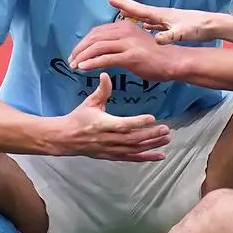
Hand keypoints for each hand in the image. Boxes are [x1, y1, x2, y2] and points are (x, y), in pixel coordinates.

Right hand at [50, 73, 170, 161]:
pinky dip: (146, 158)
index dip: (137, 122)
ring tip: (166, 138)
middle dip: (150, 135)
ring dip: (151, 145)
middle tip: (166, 129)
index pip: (123, 124)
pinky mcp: (113, 156)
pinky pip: (132, 158)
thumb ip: (101, 90)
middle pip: (132, 139)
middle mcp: (108, 139)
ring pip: (134, 149)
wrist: (66, 138)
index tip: (151, 118)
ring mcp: (111, 149)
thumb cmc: (79, 117)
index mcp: (103, 124)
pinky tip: (160, 156)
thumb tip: (106, 74)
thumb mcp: (89, 102)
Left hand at [68, 19, 186, 81]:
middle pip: (94, 38)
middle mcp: (124, 31)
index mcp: (124, 25)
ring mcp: (128, 43)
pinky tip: (83, 68)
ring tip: (74, 66)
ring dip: (83, 57)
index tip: (76, 53)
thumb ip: (118, 43)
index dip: (83, 43)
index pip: (97, 32)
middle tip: (71, 61)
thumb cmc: (153, 56)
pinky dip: (92, 63)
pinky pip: (106, 58)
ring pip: (98, 47)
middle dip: (79, 50)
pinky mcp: (131, 56)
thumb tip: (101, 49)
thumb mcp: (133, 43)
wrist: (172, 62)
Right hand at [107, 0, 221, 44]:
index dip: (124, 4)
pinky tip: (143, 27)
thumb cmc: (197, 27)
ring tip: (123, 16)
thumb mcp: (182, 33)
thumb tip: (156, 39)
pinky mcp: (172, 25)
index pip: (138, 9)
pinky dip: (145, 24)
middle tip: (112, 3)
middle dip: (125, 7)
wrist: (212, 25)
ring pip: (145, 17)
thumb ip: (169, 36)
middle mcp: (161, 15)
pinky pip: (153, 24)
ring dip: (134, 16)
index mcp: (160, 15)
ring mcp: (166, 19)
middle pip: (139, 11)